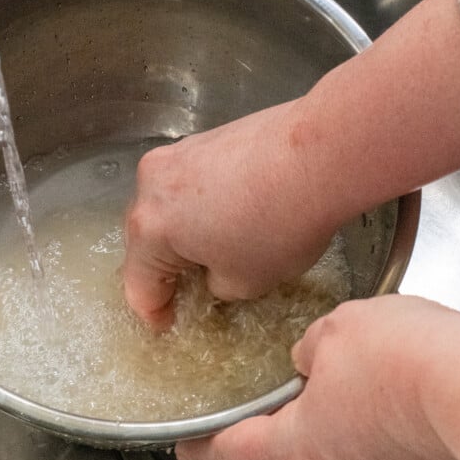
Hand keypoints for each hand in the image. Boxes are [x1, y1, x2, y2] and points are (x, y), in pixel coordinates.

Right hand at [122, 101, 341, 327]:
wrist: (320, 155)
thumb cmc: (278, 225)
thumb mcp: (244, 283)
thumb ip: (214, 287)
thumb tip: (213, 274)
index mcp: (149, 228)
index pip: (138, 284)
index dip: (155, 312)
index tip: (169, 323)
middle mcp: (151, 184)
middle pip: (146, 239)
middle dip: (166, 267)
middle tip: (192, 290)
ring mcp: (179, 153)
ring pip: (169, 206)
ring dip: (186, 231)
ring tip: (220, 249)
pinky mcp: (207, 136)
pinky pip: (193, 181)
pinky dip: (205, 203)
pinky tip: (239, 214)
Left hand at [176, 295, 459, 459]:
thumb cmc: (406, 360)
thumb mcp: (340, 329)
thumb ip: (314, 347)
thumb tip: (312, 360)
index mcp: (305, 440)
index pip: (238, 452)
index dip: (207, 449)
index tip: (188, 448)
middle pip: (302, 449)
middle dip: (299, 420)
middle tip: (300, 393)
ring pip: (354, 446)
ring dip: (353, 416)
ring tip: (371, 377)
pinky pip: (395, 447)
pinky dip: (392, 421)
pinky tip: (406, 390)